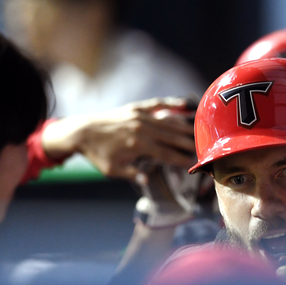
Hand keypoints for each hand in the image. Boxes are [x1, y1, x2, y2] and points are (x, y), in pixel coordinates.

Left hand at [42, 97, 195, 178]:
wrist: (81, 132)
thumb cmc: (97, 154)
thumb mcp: (112, 170)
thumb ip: (131, 174)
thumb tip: (147, 180)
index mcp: (137, 145)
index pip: (166, 153)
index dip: (181, 159)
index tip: (194, 164)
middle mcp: (141, 128)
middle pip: (172, 137)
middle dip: (189, 143)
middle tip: (204, 148)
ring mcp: (139, 116)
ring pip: (168, 121)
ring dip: (184, 127)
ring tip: (199, 133)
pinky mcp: (135, 108)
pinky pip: (157, 104)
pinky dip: (171, 104)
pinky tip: (184, 104)